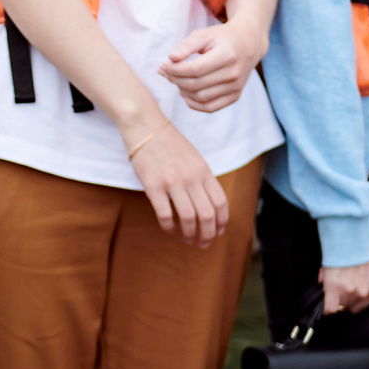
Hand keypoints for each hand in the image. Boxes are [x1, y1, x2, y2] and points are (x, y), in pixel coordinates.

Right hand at [124, 117, 226, 246]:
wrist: (146, 126)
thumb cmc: (170, 143)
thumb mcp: (195, 158)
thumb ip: (203, 179)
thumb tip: (210, 204)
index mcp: (204, 171)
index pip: (220, 202)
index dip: (222, 221)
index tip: (219, 231)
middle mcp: (191, 178)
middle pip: (208, 214)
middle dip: (208, 234)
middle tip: (204, 243)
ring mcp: (172, 182)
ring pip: (189, 217)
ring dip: (190, 233)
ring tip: (188, 238)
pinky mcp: (153, 186)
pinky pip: (165, 214)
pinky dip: (169, 227)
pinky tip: (170, 229)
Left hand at [159, 17, 264, 113]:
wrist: (248, 44)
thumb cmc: (221, 38)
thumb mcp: (204, 34)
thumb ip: (187, 45)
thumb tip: (171, 58)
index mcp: (227, 55)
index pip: (194, 69)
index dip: (174, 69)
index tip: (162, 65)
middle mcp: (234, 74)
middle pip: (196, 84)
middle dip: (174, 79)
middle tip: (164, 71)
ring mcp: (236, 87)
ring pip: (200, 97)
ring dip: (181, 90)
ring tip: (174, 79)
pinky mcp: (235, 96)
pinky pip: (210, 107)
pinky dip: (193, 103)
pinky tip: (184, 92)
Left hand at [320, 261, 368, 314]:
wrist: (354, 244)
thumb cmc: (338, 256)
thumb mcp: (325, 272)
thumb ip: (325, 286)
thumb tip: (326, 295)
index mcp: (334, 289)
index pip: (330, 310)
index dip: (327, 308)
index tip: (328, 306)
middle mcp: (349, 293)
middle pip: (343, 307)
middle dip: (341, 299)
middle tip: (342, 287)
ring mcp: (363, 292)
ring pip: (356, 306)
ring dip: (354, 298)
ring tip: (353, 285)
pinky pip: (368, 300)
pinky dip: (365, 295)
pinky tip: (361, 285)